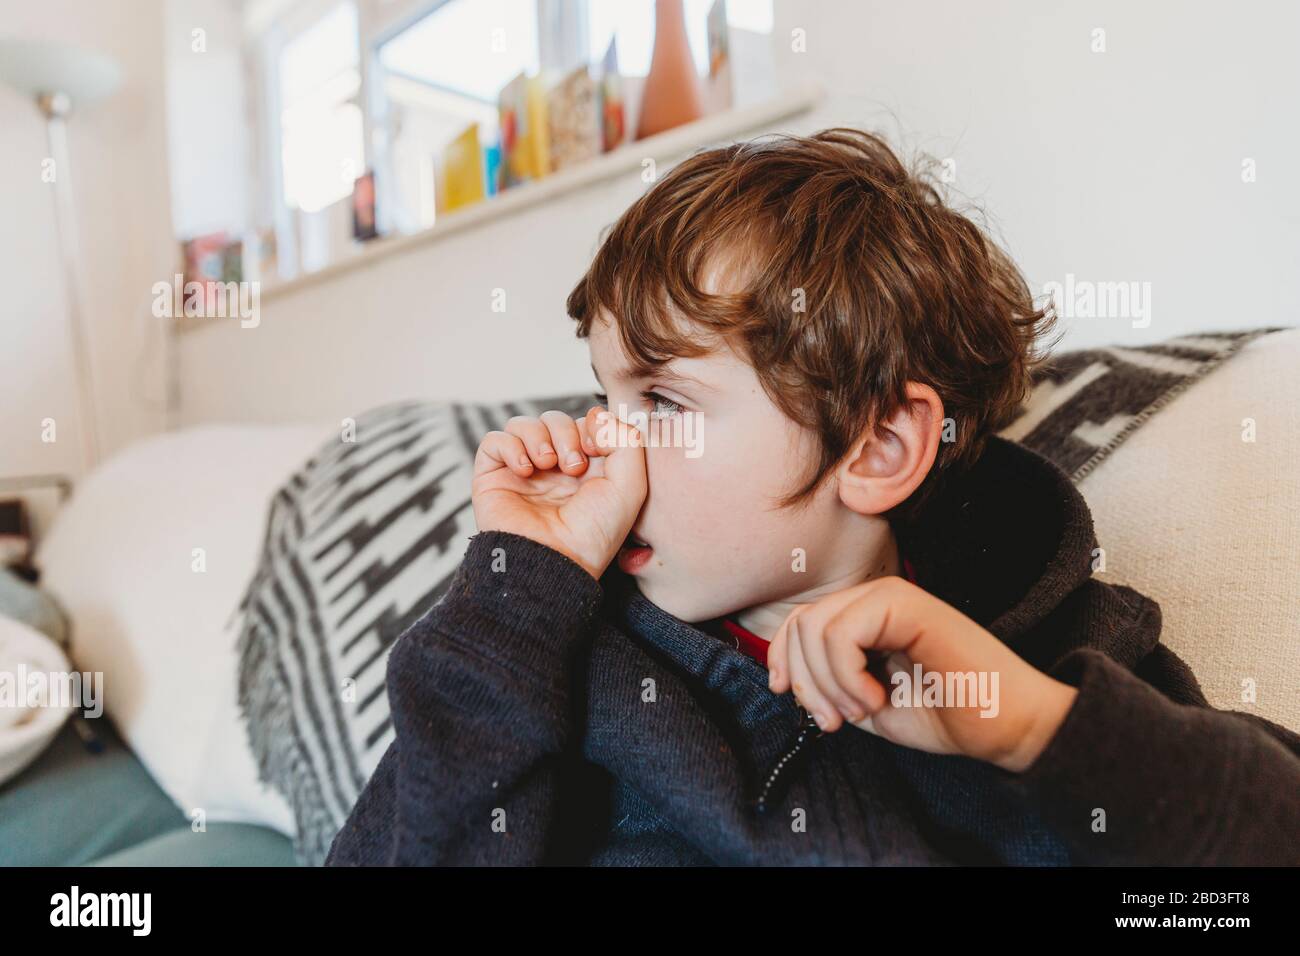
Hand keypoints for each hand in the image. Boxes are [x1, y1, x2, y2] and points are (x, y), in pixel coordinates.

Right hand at [471, 406, 646, 580]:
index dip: (592, 427)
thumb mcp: (630, 486)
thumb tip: (594, 414)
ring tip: (547, 465)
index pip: (584, 424)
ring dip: (538, 437)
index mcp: (586, 470)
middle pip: (554, 419)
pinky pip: (494, 440)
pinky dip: (510, 446)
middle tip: (573, 467)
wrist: (554, 562)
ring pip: (524, 424)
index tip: (597, 449)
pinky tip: (525, 469)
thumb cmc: (593, 533)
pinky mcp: (493, 477)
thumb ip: (626, 440)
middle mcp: (553, 469)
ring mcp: (522, 473)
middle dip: (565, 433)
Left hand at [766, 576, 1078, 772]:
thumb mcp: (863, 701)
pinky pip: (842, 634)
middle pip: (800, 625)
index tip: (790, 698)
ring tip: (863, 709)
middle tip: (835, 720)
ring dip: (829, 684)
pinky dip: (847, 676)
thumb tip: (783, 674)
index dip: (782, 660)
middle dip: (805, 682)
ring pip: (815, 629)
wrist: (1006, 725)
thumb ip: (826, 681)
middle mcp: (875, 597)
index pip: (799, 622)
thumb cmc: (944, 714)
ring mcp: (891, 595)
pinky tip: (877, 699)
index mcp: (865, 616)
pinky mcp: (906, 604)